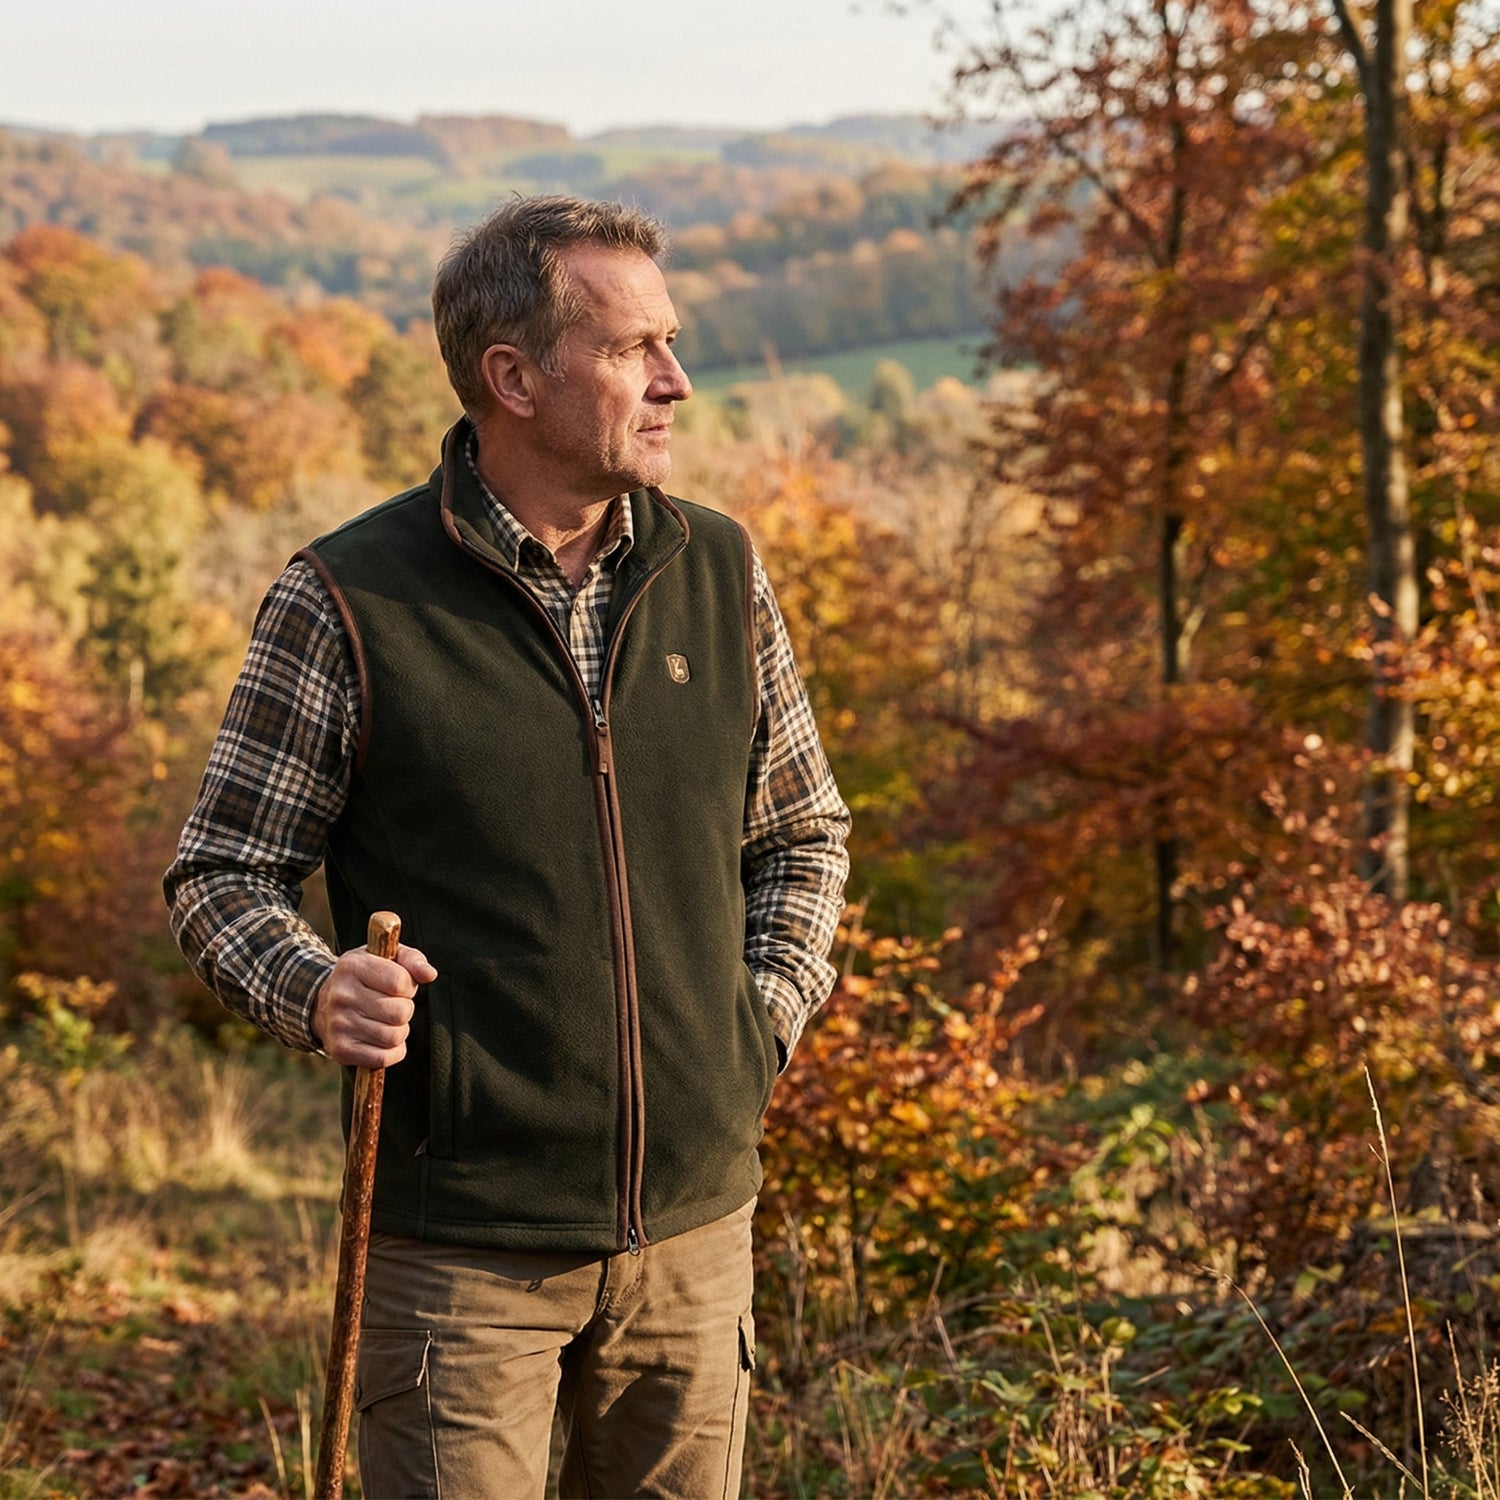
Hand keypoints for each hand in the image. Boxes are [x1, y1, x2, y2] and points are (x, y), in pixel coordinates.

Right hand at [312, 944, 436, 1067]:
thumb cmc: (367, 977)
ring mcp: (338, 1024)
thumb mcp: (387, 958)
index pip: (400, 982)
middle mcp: (341, 995)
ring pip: (394, 1037)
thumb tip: (430, 974)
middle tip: (393, 1006)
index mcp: (352, 966)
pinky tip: (383, 1040)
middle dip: (405, 1010)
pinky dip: (393, 1052)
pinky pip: (383, 1058)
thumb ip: (413, 960)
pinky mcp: (340, 1050)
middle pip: (400, 1012)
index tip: (399, 987)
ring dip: (400, 1031)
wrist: (324, 1005)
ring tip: (387, 1021)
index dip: (408, 987)